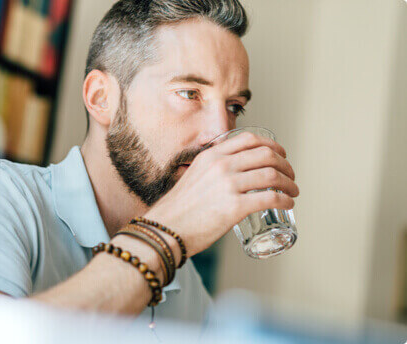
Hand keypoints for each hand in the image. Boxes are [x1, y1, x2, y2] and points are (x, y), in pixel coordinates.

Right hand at [144, 132, 298, 256]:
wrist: (164, 230)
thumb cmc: (178, 209)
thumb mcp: (193, 176)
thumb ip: (211, 172)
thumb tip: (232, 176)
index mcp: (211, 156)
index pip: (249, 140)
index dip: (272, 145)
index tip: (280, 154)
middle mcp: (221, 166)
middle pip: (266, 155)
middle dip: (285, 164)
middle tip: (290, 176)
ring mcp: (228, 186)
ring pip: (272, 175)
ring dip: (289, 183)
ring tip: (292, 192)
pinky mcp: (234, 207)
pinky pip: (270, 198)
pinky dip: (285, 200)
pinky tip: (287, 204)